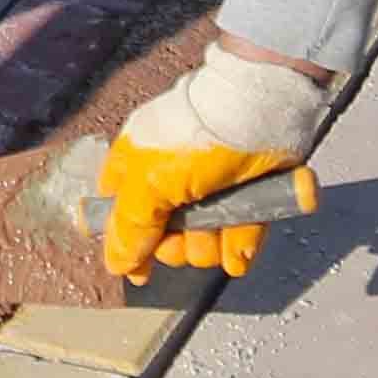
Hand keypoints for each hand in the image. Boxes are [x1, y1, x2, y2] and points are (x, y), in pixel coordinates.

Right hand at [100, 38, 332, 285]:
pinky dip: (237, 246)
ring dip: (209, 245)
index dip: (128, 240)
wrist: (260, 109)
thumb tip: (117, 265)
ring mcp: (210, 186)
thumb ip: (128, 227)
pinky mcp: (247, 193)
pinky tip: (237, 255)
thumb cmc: (195, 137)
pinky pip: (238, 232)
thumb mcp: (148, 183)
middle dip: (175, 245)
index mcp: (137, 163)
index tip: (139, 267)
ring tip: (217, 233)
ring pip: (201, 238)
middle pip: (163, 234)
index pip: (120, 210)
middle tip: (184, 236)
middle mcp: (171, 176)